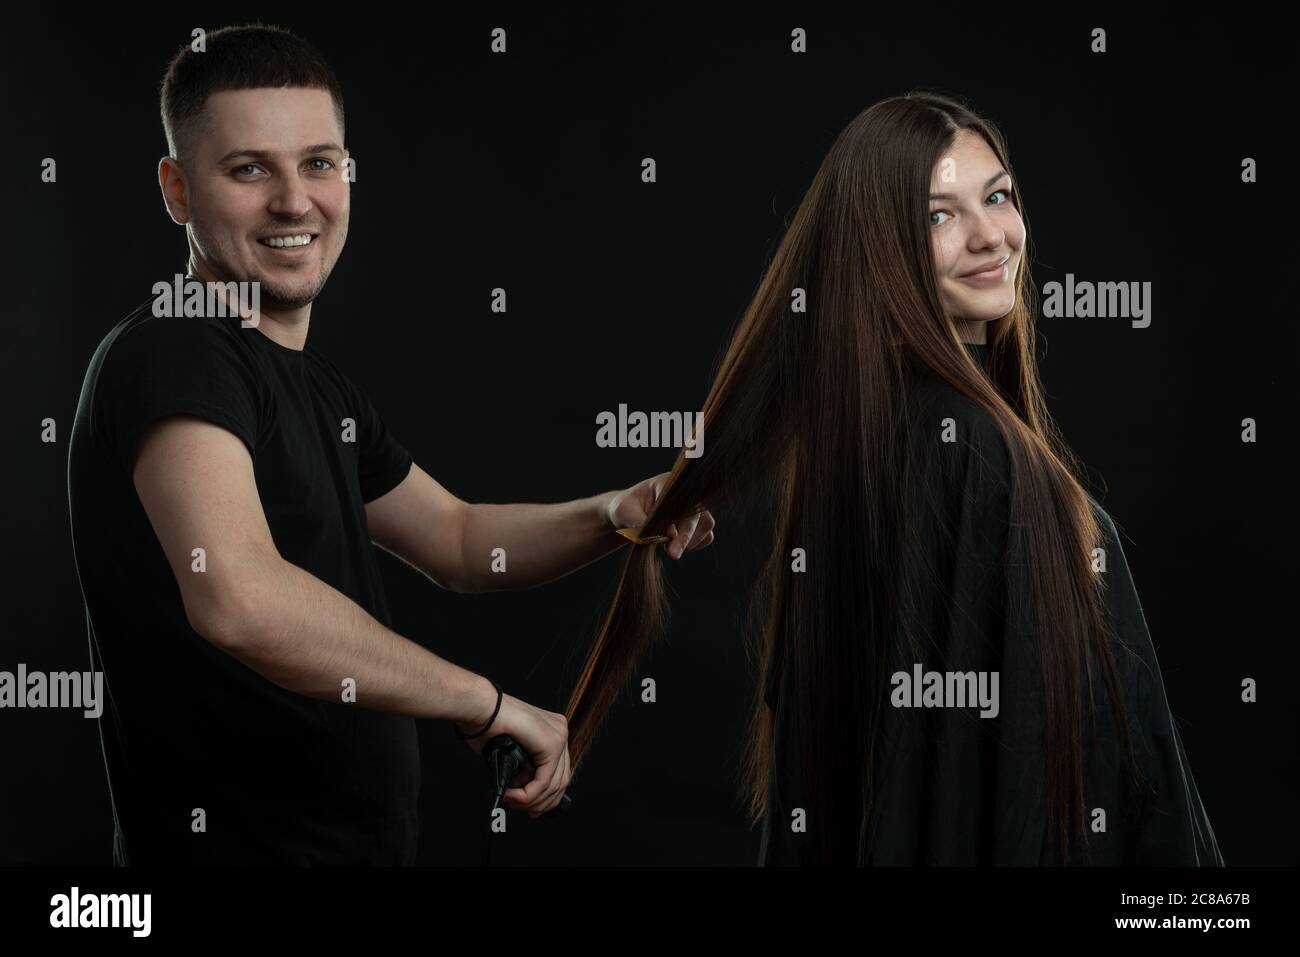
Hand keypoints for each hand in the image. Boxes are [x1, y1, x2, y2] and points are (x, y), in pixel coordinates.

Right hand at [455, 692, 570, 816]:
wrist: (479, 708)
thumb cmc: (487, 725)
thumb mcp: (512, 753)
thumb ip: (525, 772)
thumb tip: (529, 797)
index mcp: (552, 731)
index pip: (560, 772)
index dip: (547, 797)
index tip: (531, 809)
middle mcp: (559, 731)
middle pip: (561, 779)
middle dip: (541, 802)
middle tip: (521, 809)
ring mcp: (558, 735)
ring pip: (554, 784)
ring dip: (531, 800)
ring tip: (512, 800)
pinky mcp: (551, 743)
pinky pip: (544, 780)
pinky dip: (528, 794)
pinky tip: (513, 795)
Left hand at [606, 471, 715, 559]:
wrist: (627, 516)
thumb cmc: (625, 509)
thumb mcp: (623, 512)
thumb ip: (640, 520)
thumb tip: (667, 535)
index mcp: (667, 482)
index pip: (681, 498)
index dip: (678, 519)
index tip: (670, 537)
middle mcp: (685, 493)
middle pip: (699, 513)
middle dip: (687, 536)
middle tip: (673, 554)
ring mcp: (694, 508)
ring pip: (706, 526)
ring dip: (689, 541)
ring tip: (665, 545)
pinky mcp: (699, 523)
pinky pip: (707, 537)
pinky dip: (693, 545)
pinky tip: (674, 545)